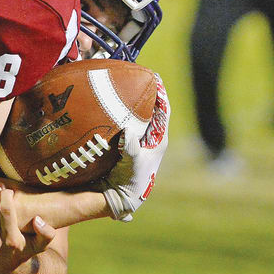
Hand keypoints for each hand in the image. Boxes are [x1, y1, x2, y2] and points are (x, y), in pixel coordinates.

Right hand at [96, 73, 169, 220]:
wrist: (120, 196)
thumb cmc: (131, 180)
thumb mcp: (132, 161)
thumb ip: (131, 145)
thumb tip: (128, 130)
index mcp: (160, 139)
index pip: (163, 110)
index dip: (160, 92)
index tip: (154, 76)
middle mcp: (152, 138)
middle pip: (151, 110)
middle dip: (145, 93)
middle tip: (135, 77)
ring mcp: (140, 141)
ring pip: (139, 116)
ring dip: (133, 103)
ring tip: (122, 86)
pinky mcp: (128, 144)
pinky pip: (127, 124)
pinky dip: (121, 114)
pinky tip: (110, 105)